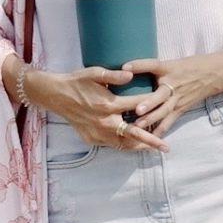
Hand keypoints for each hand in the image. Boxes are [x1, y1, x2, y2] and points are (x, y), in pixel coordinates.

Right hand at [28, 66, 167, 152]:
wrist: (55, 95)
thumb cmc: (77, 82)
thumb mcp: (95, 73)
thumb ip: (114, 76)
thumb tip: (131, 75)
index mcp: (108, 105)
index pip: (137, 105)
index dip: (152, 103)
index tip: (166, 103)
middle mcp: (105, 122)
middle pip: (134, 133)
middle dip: (152, 140)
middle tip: (166, 147)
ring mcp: (98, 133)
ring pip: (124, 144)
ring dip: (139, 146)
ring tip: (154, 148)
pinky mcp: (92, 139)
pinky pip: (112, 144)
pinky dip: (125, 144)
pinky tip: (134, 143)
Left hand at [111, 52, 222, 137]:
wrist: (214, 74)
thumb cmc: (190, 65)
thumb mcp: (173, 62)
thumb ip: (154, 69)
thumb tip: (128, 69)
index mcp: (169, 69)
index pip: (153, 65)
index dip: (139, 65)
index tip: (124, 66)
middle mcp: (173, 84)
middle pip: (160, 95)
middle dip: (149, 103)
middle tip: (137, 110)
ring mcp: (177, 98)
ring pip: (164, 111)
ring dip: (151, 119)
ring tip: (138, 126)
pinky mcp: (181, 108)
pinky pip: (169, 121)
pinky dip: (160, 130)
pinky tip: (150, 139)